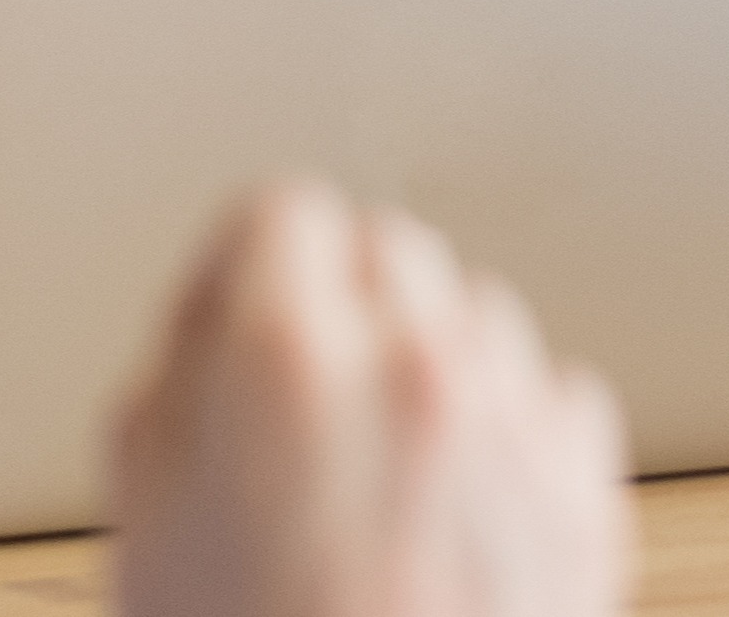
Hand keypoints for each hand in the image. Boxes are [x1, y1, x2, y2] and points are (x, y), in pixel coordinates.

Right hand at [112, 178, 632, 616]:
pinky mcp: (586, 488)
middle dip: (341, 311)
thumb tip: (220, 311)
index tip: (242, 311)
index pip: (281, 214)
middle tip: (301, 409)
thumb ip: (180, 379)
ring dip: (429, 367)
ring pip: (476, 320)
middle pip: (386, 251)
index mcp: (287, 360)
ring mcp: (516, 423)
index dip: (250, 269)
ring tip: (375, 481)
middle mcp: (417, 366)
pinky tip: (452, 512)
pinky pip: (551, 402)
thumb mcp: (142, 515)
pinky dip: (510, 435)